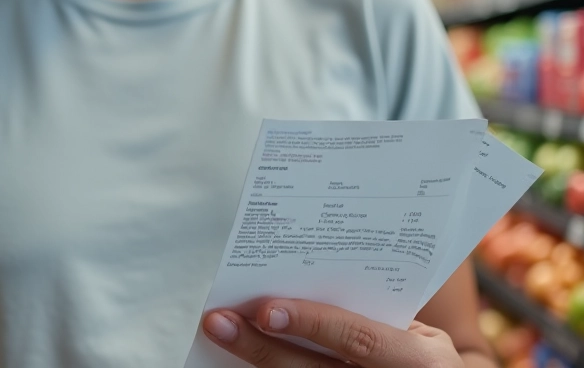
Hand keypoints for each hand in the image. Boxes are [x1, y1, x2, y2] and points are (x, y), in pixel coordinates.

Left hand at [202, 299, 463, 366]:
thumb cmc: (428, 359)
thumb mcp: (422, 338)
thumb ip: (373, 316)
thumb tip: (303, 286)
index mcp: (416, 361)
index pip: (355, 340)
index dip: (310, 323)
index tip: (265, 309)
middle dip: (260, 347)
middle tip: (219, 322)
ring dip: (256, 361)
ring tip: (222, 337)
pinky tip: (242, 359)